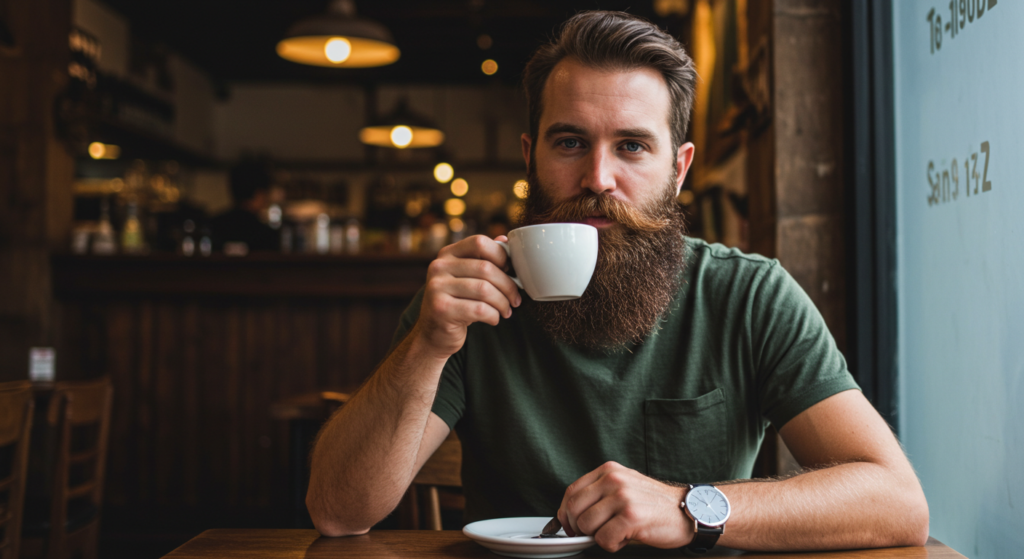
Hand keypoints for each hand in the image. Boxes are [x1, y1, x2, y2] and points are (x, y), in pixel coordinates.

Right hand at [414, 235, 521, 357]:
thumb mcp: (468, 278)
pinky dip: (493, 316)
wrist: (434, 334)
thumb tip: (506, 240)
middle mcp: (438, 267)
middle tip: (516, 299)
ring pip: (485, 290)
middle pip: (486, 268)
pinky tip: (494, 319)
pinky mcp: (441, 309)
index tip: (511, 271)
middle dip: (508, 286)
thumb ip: (483, 259)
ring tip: (506, 311)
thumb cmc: (458, 303)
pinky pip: (479, 309)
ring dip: (502, 303)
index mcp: (447, 253)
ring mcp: (437, 287)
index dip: (501, 255)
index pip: (479, 243)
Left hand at [558, 461, 691, 551]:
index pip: (571, 492)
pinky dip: (612, 546)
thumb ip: (599, 494)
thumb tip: (569, 515)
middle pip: (573, 509)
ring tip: (616, 533)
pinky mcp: (631, 516)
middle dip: (578, 529)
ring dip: (598, 537)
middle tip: (593, 534)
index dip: (566, 514)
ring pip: (586, 526)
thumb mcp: (624, 486)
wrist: (688, 511)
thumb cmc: (655, 504)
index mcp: (608, 471)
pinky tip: (625, 538)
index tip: (570, 526)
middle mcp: (613, 480)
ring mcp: (622, 497)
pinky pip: (604, 539)